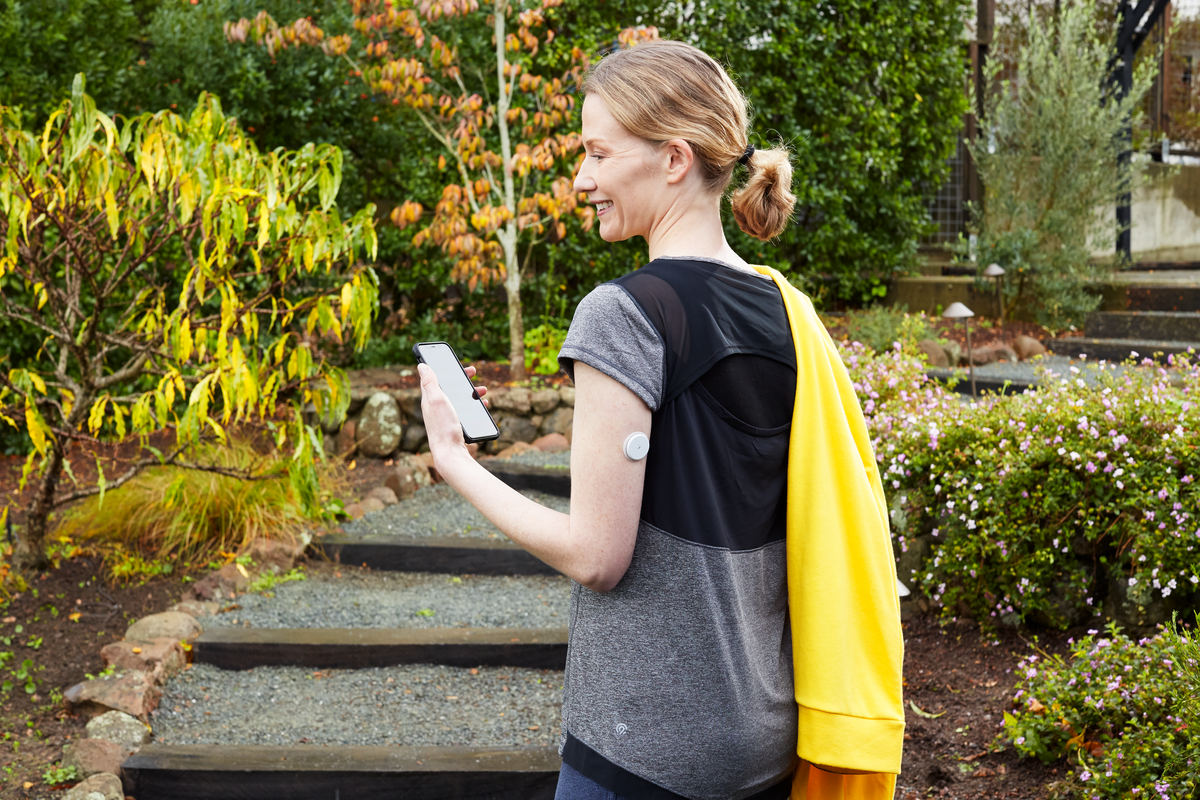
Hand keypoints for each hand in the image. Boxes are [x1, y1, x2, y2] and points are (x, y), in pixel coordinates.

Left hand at [417, 363, 487, 480]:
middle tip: (473, 372)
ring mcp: (444, 417)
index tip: (456, 363)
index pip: (434, 378)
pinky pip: (464, 410)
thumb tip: (422, 366)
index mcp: (430, 400)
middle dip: (461, 379)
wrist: (450, 453)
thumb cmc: (443, 427)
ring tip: (482, 390)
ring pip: (458, 399)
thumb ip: (430, 383)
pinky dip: (473, 405)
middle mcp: (435, 408)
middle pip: (448, 388)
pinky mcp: (453, 426)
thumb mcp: (437, 400)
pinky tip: (482, 406)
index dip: (443, 368)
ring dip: (470, 392)